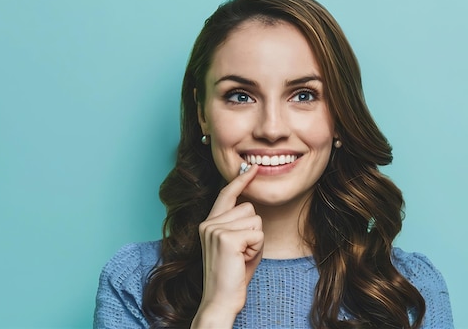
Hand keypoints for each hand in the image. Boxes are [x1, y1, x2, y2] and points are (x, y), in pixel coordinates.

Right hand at [192, 164, 262, 327]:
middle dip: (254, 231)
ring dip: (256, 241)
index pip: (226, 194)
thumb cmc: (233, 275)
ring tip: (241, 257)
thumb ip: (240, 225)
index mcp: (209, 223)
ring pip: (256, 220)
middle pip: (249, 208)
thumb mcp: (236, 245)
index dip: (240, 180)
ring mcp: (215, 229)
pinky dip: (257, 250)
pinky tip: (242, 261)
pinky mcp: (227, 238)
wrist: (221, 300)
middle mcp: (209, 223)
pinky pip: (258, 235)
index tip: (251, 168)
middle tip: (242, 253)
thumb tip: (251, 206)